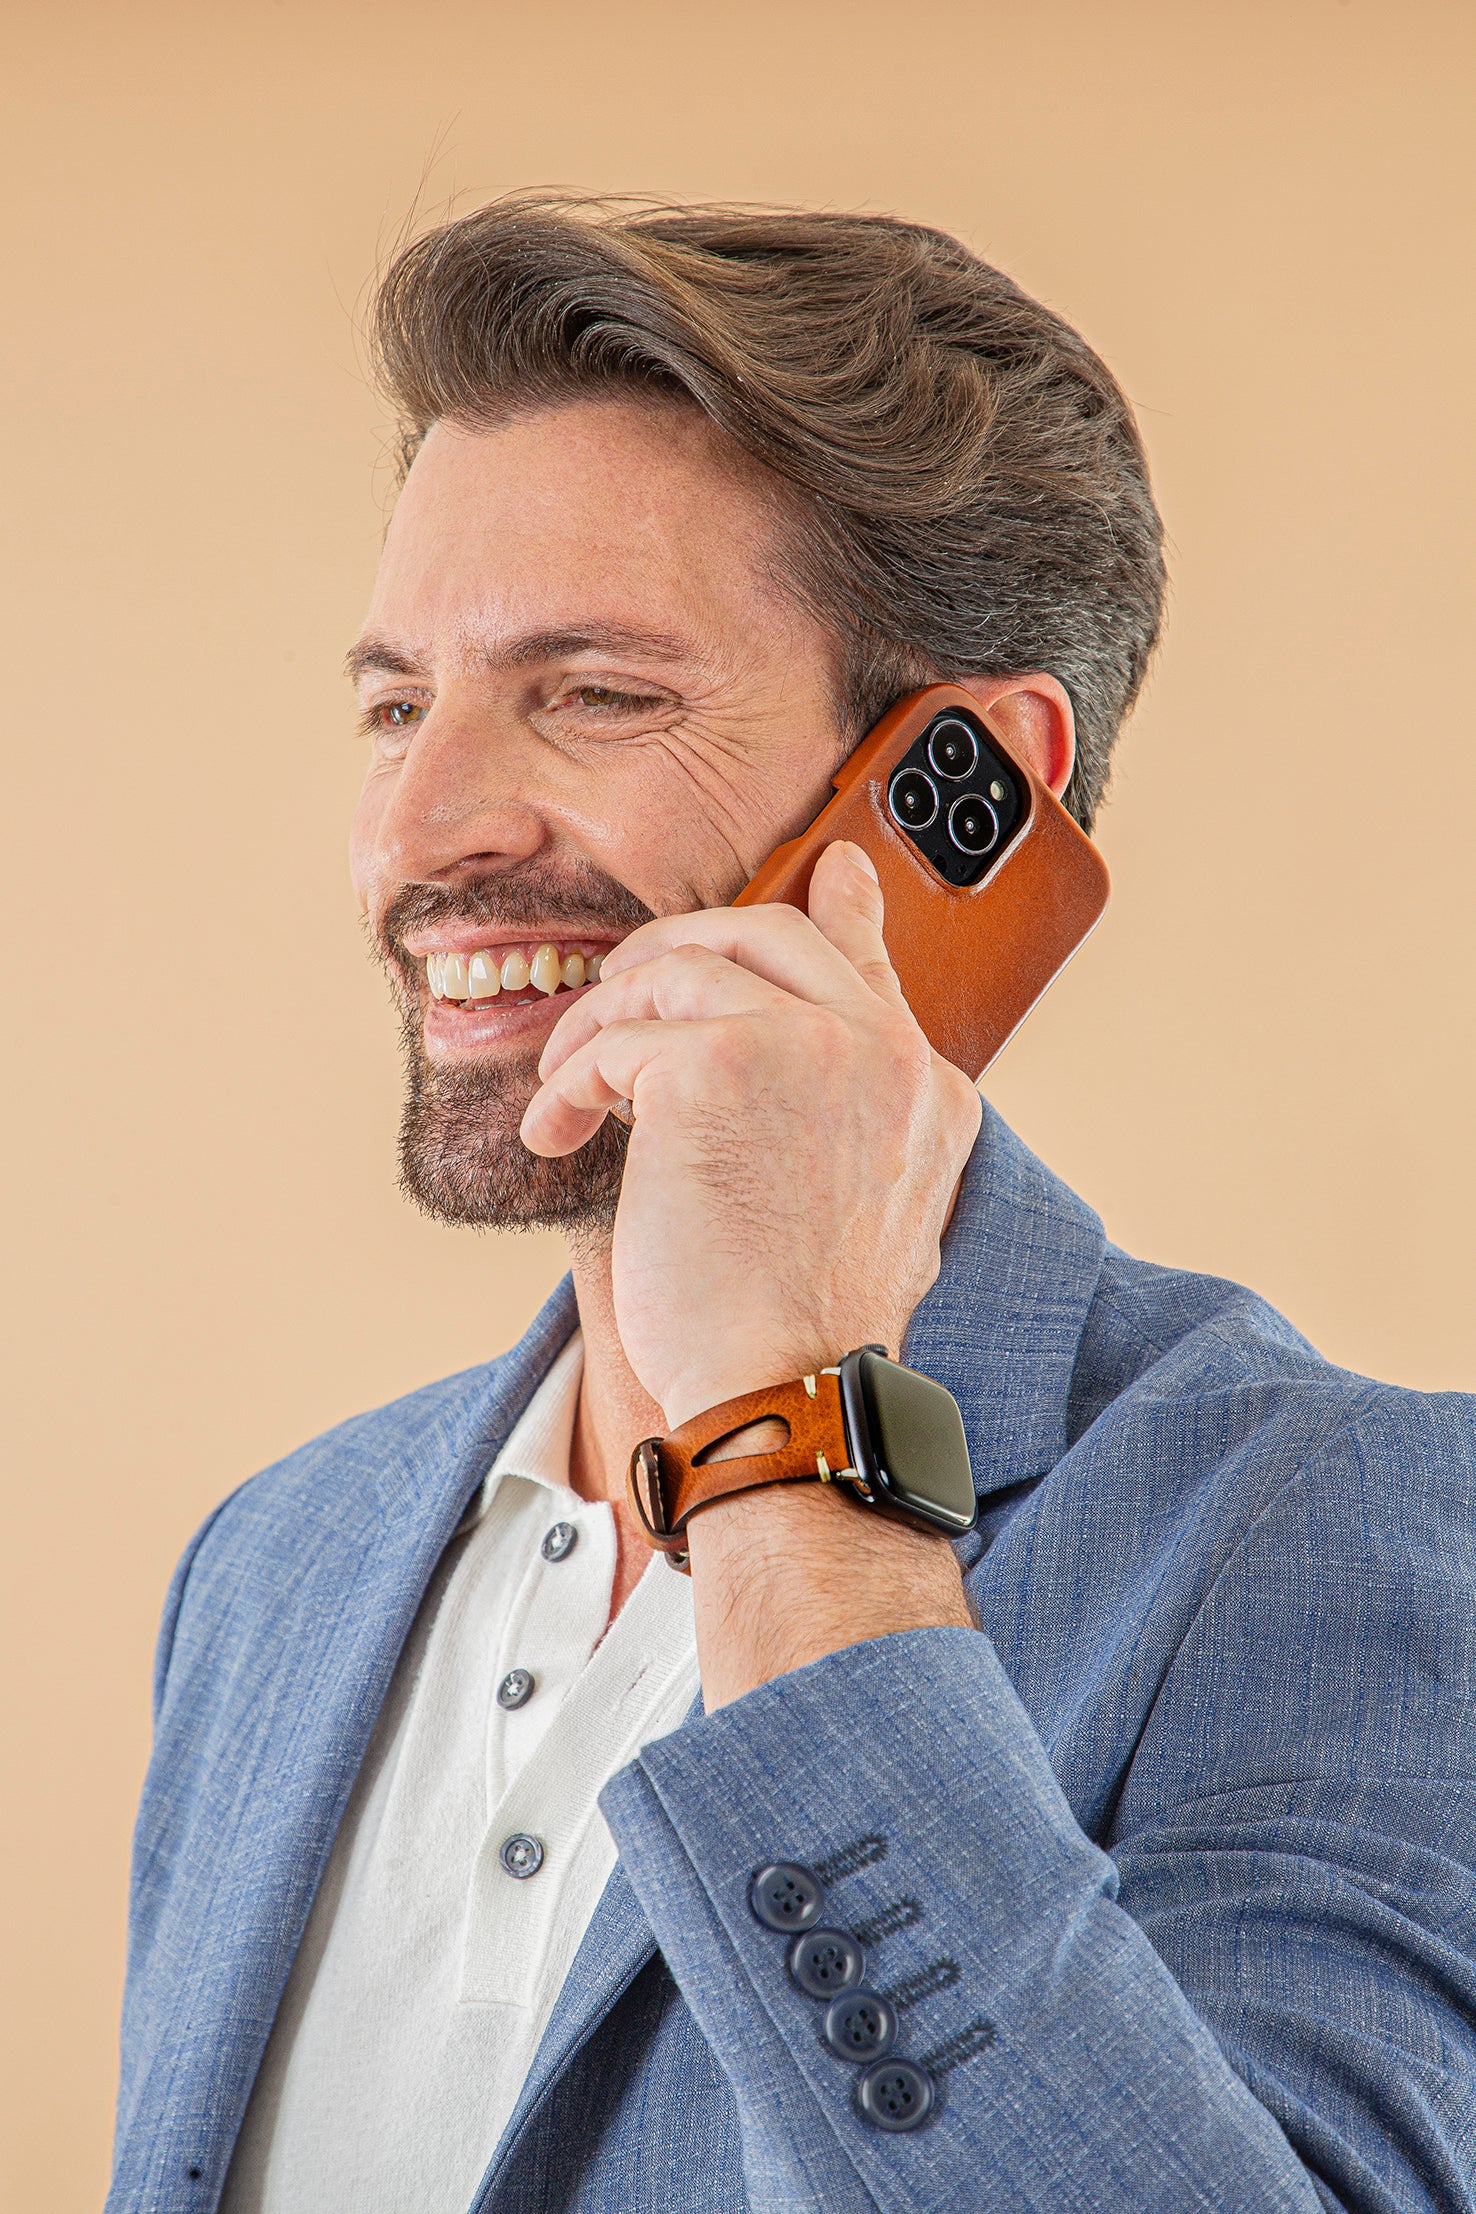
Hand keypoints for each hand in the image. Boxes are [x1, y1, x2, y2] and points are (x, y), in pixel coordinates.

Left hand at [522, 842, 982, 1429]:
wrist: (780, 1389)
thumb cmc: (796, 1326)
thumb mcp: (858, 1202)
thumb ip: (838, 1111)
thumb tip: (780, 1047)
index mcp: (925, 1087)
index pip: (872, 966)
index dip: (844, 911)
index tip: (839, 867)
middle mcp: (881, 1050)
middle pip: (767, 932)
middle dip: (675, 947)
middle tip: (619, 989)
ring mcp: (805, 1044)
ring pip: (675, 970)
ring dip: (600, 1025)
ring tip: (570, 1086)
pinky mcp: (716, 1064)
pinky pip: (615, 1039)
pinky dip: (568, 1081)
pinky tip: (555, 1130)